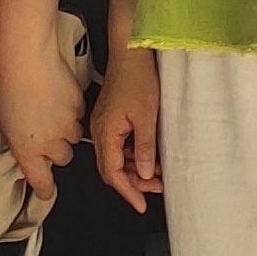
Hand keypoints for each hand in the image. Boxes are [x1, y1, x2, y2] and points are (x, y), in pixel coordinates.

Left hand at [0, 25, 85, 208]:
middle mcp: (51, 141)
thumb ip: (1, 133)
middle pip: (62, 158)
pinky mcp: (78, 105)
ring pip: (73, 137)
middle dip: (55, 149)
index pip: (41, 182)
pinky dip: (71, 111)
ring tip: (50, 113)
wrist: (27, 56)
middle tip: (43, 134)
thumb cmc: (8, 83)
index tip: (44, 191)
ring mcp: (67, 123)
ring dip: (64, 130)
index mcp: (28, 149)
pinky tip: (58, 98)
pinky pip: (79, 115)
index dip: (44, 189)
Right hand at [91, 44, 161, 213]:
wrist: (131, 51)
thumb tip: (144, 173)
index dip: (127, 192)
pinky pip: (118, 145)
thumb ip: (145, 148)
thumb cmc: (137, 77)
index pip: (112, 174)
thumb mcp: (147, 116)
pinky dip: (132, 154)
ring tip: (157, 174)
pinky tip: (148, 155)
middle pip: (112, 169)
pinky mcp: (110, 117)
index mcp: (105, 133)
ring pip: (116, 157)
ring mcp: (103, 124)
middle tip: (156, 189)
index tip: (140, 204)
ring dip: (135, 168)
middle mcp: (99, 131)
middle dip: (133, 182)